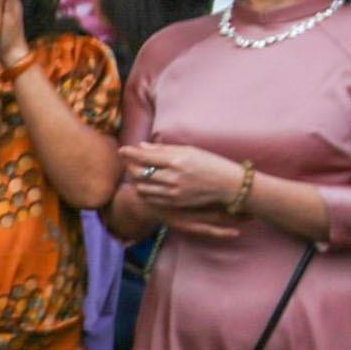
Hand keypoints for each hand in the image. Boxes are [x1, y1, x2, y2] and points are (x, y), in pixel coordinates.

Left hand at [121, 142, 240, 213]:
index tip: (122, 150)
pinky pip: (151, 198)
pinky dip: (145, 191)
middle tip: (130, 162)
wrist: (228, 185)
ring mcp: (173, 192)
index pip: (146, 157)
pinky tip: (147, 185)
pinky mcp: (175, 202)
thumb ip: (163, 150)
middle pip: (140, 173)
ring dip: (137, 180)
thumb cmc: (210, 163)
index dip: (131, 153)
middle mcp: (174, 177)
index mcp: (178, 161)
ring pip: (142, 187)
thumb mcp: (190, 151)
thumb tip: (141, 146)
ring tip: (139, 173)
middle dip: (131, 167)